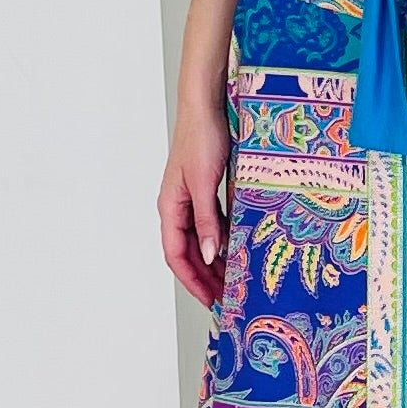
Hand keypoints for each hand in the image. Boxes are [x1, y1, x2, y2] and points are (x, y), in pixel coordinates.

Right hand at [158, 108, 231, 306]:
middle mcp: (178, 207)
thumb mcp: (204, 184)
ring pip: (201, 240)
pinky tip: (236, 249)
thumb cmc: (201, 139)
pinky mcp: (205, 191)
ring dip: (215, 261)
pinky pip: (212, 224)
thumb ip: (207, 221)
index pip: (176, 255)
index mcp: (170, 207)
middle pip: (189, 252)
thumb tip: (211, 254)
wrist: (206, 107)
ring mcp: (191, 199)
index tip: (210, 300)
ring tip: (233, 280)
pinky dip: (222, 240)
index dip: (192, 280)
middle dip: (205, 277)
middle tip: (227, 298)